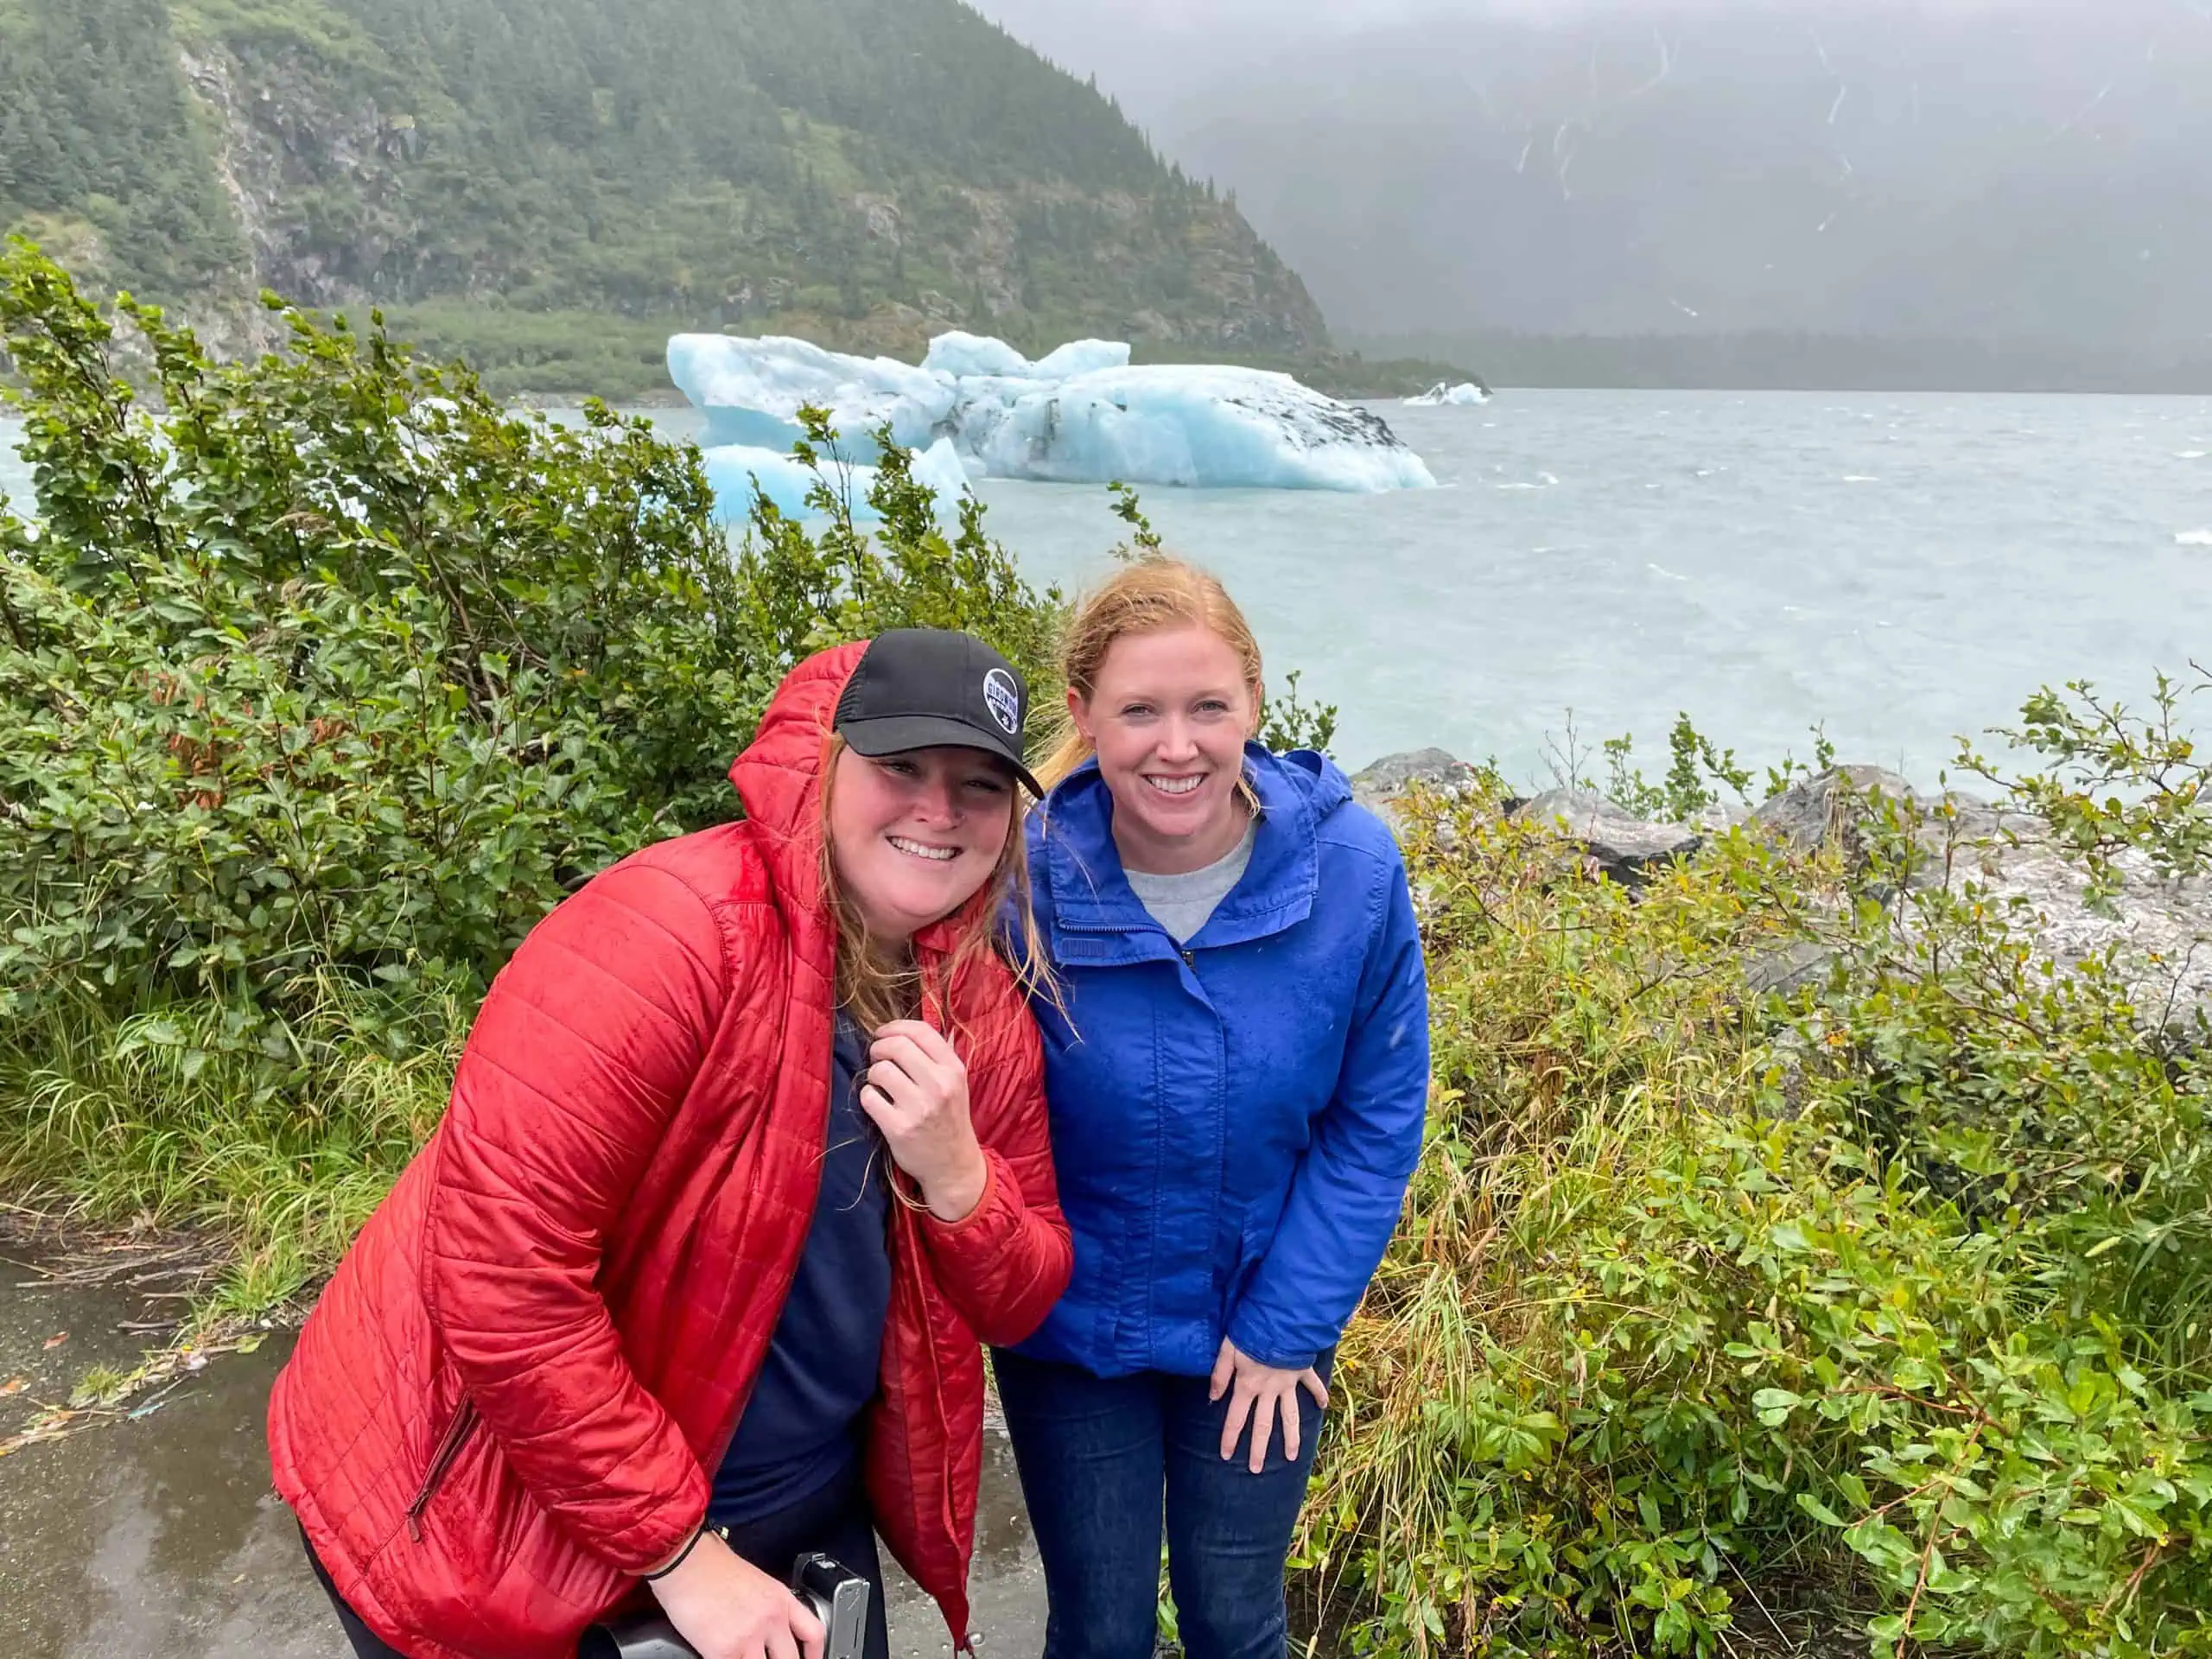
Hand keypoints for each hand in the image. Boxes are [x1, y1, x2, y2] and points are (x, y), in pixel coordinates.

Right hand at [647, 1529, 824, 1658]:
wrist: (686, 1560)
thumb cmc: (712, 1565)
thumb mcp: (756, 1581)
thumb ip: (768, 1605)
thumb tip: (769, 1628)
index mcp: (780, 1599)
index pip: (813, 1633)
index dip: (815, 1655)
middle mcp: (771, 1619)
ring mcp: (749, 1638)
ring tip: (743, 1656)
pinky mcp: (723, 1651)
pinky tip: (724, 1658)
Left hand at [861, 1020, 988, 1222]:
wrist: (953, 1165)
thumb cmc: (949, 1118)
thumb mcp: (955, 1083)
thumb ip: (936, 1056)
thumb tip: (902, 1030)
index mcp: (954, 1070)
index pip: (921, 1031)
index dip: (895, 1027)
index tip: (883, 1033)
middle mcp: (940, 1085)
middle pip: (897, 1046)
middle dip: (879, 1048)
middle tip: (877, 1057)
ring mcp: (920, 1108)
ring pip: (880, 1070)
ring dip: (873, 1074)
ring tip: (880, 1084)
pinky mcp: (899, 1128)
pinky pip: (869, 1097)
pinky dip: (868, 1097)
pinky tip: (877, 1103)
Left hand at [1209, 1338, 1329, 1473]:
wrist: (1282, 1319)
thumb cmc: (1251, 1331)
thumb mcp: (1227, 1349)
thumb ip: (1219, 1374)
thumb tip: (1212, 1398)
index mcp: (1247, 1385)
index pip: (1236, 1418)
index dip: (1230, 1438)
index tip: (1226, 1456)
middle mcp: (1268, 1390)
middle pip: (1263, 1425)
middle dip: (1259, 1449)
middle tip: (1256, 1469)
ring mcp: (1288, 1383)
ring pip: (1290, 1416)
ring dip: (1291, 1437)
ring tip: (1291, 1457)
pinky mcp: (1302, 1371)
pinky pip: (1313, 1385)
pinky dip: (1319, 1394)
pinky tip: (1324, 1406)